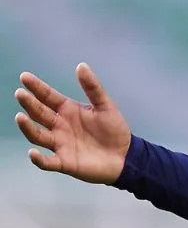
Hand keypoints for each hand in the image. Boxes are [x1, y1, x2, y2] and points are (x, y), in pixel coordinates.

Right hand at [14, 64, 131, 183]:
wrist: (125, 156)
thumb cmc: (114, 130)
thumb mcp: (105, 106)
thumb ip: (93, 87)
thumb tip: (81, 65)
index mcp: (67, 110)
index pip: (48, 97)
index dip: (37, 87)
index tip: (24, 77)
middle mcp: (59, 126)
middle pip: (40, 114)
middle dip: (29, 104)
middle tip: (21, 94)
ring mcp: (60, 144)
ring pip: (38, 135)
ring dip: (28, 127)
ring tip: (20, 117)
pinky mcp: (64, 162)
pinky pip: (48, 162)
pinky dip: (39, 159)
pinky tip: (32, 152)